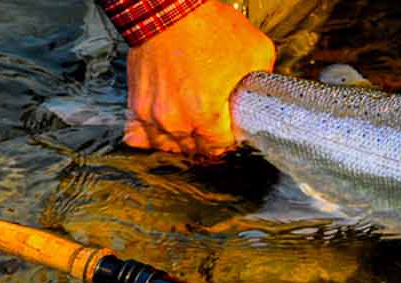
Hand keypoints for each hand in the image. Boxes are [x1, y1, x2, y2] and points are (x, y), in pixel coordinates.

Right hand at [123, 1, 274, 157]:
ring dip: (182, 143)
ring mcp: (151, 114)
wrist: (167, 9)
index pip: (220, 147)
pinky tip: (164, 133)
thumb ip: (262, 81)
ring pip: (169, 146)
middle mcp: (175, 120)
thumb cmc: (207, 26)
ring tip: (194, 131)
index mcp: (205, 113)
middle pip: (195, 150)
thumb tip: (264, 93)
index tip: (233, 130)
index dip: (231, 139)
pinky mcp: (136, 103)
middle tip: (216, 129)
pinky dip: (151, 137)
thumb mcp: (256, 51)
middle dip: (208, 143)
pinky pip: (138, 135)